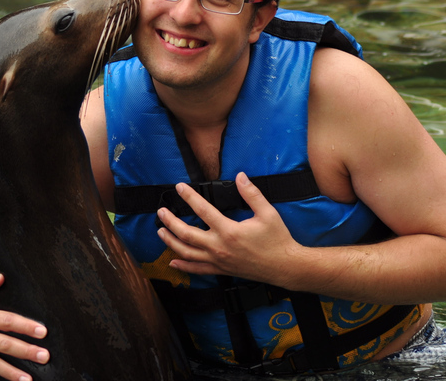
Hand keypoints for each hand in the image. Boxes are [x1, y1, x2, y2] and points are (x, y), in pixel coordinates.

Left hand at [156, 172, 301, 285]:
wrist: (284, 267)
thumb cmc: (277, 240)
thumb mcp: (267, 213)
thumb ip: (251, 194)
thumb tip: (240, 176)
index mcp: (229, 231)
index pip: (203, 210)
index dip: (189, 197)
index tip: (179, 187)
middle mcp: (219, 247)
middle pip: (186, 234)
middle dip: (170, 221)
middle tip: (161, 211)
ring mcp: (218, 260)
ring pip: (187, 253)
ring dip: (171, 242)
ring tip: (160, 232)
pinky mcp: (221, 270)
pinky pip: (197, 270)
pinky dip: (183, 266)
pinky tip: (172, 263)